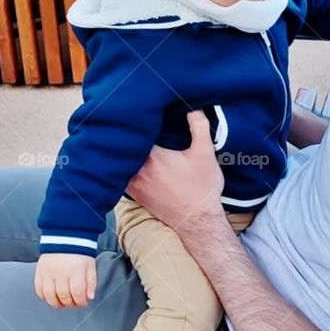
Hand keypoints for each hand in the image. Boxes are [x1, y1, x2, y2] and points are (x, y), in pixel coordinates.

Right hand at [35, 253, 96, 307]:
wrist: (64, 237)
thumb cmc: (79, 253)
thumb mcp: (90, 266)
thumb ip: (91, 282)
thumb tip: (90, 297)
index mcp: (76, 270)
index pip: (77, 293)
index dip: (81, 302)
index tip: (82, 303)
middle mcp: (61, 272)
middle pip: (63, 296)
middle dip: (70, 304)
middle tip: (73, 304)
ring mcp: (48, 272)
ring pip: (50, 296)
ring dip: (57, 304)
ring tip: (62, 304)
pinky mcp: (40, 271)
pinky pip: (39, 290)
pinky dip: (45, 297)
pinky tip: (51, 297)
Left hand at [126, 110, 224, 232]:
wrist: (198, 221)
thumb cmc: (202, 189)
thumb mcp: (206, 154)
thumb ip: (199, 128)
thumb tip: (194, 109)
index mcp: (153, 156)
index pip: (137, 131)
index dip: (138, 120)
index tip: (141, 113)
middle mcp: (139, 170)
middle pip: (127, 146)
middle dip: (131, 134)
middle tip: (135, 122)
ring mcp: (134, 183)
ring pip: (123, 161)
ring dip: (127, 151)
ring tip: (133, 140)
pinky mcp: (135, 194)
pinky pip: (123, 175)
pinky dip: (126, 166)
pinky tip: (134, 161)